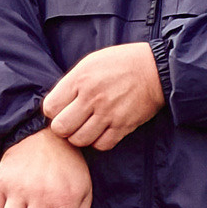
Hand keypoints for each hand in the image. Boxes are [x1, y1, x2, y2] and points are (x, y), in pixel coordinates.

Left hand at [44, 42, 164, 149]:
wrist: (156, 69)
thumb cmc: (121, 63)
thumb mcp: (91, 63)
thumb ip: (71, 83)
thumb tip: (56, 104)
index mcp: (80, 79)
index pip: (50, 108)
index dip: (53, 112)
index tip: (62, 110)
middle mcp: (92, 97)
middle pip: (61, 128)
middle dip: (63, 128)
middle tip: (72, 123)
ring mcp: (109, 113)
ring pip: (79, 140)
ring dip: (80, 137)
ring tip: (86, 128)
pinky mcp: (124, 125)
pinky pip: (102, 144)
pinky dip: (99, 141)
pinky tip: (102, 132)